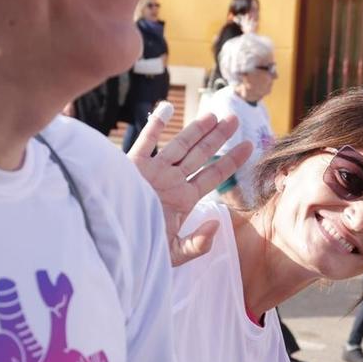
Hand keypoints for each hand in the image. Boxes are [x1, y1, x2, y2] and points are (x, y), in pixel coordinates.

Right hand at [127, 104, 253, 266]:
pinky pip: (146, 142)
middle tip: (235, 119)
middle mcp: (172, 181)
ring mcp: (154, 172)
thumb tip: (215, 223)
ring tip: (213, 114)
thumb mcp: (173, 253)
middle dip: (218, 137)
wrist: (113, 244)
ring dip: (196, 129)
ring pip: (180, 145)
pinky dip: (155, 125)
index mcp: (184, 199)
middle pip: (201, 155)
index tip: (249, 146)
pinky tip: (167, 107)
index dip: (232, 160)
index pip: (213, 175)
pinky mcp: (133, 167)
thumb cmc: (140, 249)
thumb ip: (197, 244)